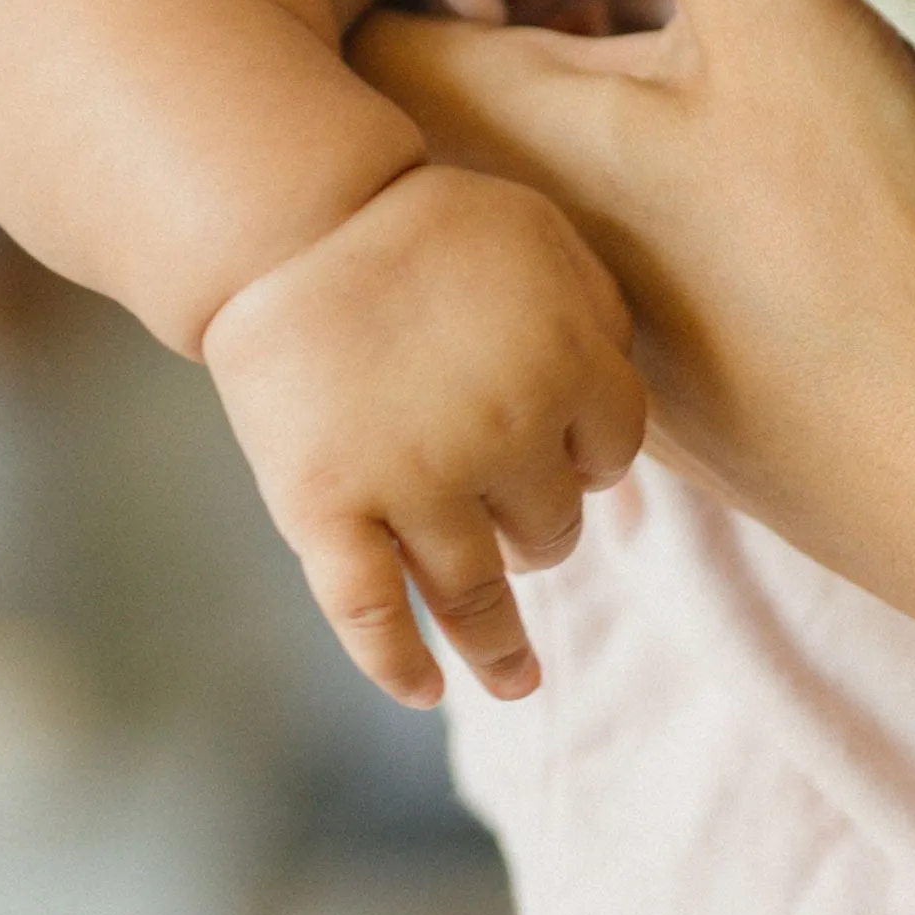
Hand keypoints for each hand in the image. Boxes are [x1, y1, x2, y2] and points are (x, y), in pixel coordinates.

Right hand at [201, 160, 645, 706]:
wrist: (293, 222)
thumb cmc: (429, 224)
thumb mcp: (548, 241)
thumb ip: (600, 317)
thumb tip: (620, 397)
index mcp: (569, 369)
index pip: (613, 455)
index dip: (595, 461)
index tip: (575, 464)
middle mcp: (503, 438)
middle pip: (552, 526)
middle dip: (543, 531)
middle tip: (520, 528)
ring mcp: (413, 484)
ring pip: (477, 591)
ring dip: (499, 642)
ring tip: (517, 679)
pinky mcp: (327, 513)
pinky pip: (372, 615)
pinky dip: (400, 663)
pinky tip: (427, 692)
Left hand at [351, 0, 914, 597]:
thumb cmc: (853, 249)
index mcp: (468, 121)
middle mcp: (468, 215)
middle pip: (412, 45)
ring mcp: (536, 289)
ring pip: (486, 126)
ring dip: (535, 55)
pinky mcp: (612, 335)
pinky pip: (556, 197)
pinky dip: (594, 139)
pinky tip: (696, 120)